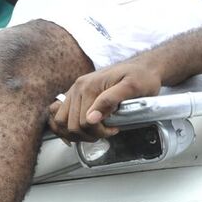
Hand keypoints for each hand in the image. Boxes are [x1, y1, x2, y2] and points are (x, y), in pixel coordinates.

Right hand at [49, 59, 166, 141]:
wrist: (142, 66)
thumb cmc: (141, 77)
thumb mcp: (132, 87)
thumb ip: (110, 100)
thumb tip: (91, 119)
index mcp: (88, 87)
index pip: (84, 122)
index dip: (100, 132)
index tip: (115, 129)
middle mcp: (77, 88)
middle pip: (71, 124)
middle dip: (88, 134)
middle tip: (106, 132)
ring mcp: (73, 91)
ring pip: (60, 122)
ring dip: (75, 133)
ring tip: (93, 132)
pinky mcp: (74, 94)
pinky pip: (59, 114)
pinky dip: (65, 127)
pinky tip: (80, 130)